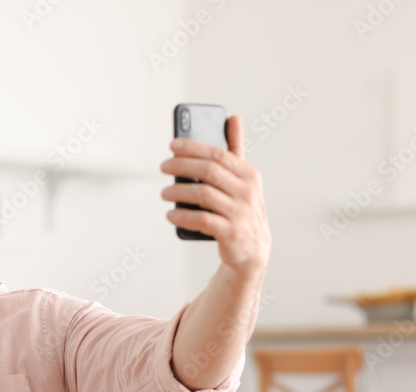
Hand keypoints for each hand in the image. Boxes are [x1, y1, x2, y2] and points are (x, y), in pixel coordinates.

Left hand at [159, 115, 270, 277]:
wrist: (253, 250)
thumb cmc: (242, 210)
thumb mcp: (243, 180)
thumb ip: (236, 150)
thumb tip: (233, 117)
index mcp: (249, 175)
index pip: (218, 154)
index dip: (193, 147)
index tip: (172, 145)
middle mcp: (247, 192)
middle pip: (209, 171)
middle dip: (182, 166)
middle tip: (163, 166)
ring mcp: (240, 213)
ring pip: (203, 194)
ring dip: (178, 192)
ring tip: (164, 193)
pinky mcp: (231, 233)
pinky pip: (202, 220)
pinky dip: (182, 216)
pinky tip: (170, 214)